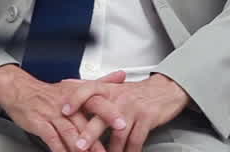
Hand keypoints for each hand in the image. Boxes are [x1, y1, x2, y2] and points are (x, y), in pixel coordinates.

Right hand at [0, 65, 125, 151]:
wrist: (21, 90)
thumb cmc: (51, 92)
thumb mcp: (77, 84)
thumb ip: (102, 82)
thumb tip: (121, 76)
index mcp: (79, 94)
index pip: (97, 102)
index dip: (110, 113)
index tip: (123, 124)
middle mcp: (68, 104)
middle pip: (85, 121)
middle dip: (98, 137)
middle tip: (108, 150)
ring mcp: (53, 114)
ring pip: (70, 132)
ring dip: (81, 147)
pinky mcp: (40, 123)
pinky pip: (52, 138)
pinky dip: (60, 148)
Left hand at [64, 73, 189, 151]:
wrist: (165, 89)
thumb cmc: (135, 92)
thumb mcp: (113, 86)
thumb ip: (90, 88)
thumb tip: (66, 84)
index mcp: (108, 89)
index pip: (88, 89)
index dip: (75, 98)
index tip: (64, 111)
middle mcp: (119, 97)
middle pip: (101, 116)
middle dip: (89, 134)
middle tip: (79, 146)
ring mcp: (133, 108)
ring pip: (119, 133)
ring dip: (111, 151)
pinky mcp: (147, 118)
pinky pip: (136, 139)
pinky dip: (130, 151)